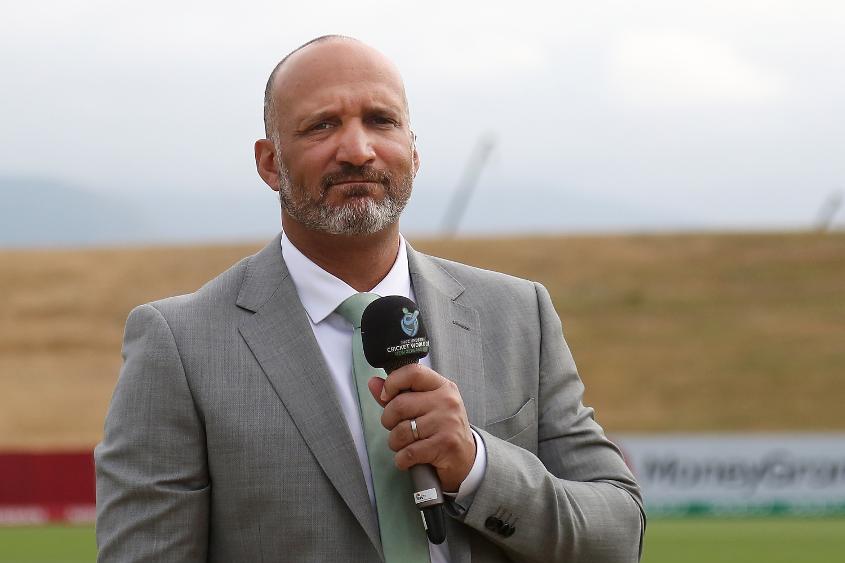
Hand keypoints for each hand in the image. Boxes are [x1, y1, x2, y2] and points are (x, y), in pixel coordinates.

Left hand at [367, 364, 475, 491]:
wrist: (466, 458)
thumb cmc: (441, 429)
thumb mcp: (424, 406)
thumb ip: (398, 394)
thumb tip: (373, 382)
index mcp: (442, 386)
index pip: (412, 372)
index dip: (392, 383)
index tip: (386, 397)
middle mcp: (447, 401)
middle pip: (400, 405)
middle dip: (388, 421)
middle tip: (396, 428)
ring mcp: (447, 423)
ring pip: (401, 431)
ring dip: (395, 443)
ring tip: (406, 444)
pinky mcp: (445, 445)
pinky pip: (408, 452)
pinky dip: (402, 459)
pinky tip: (409, 458)